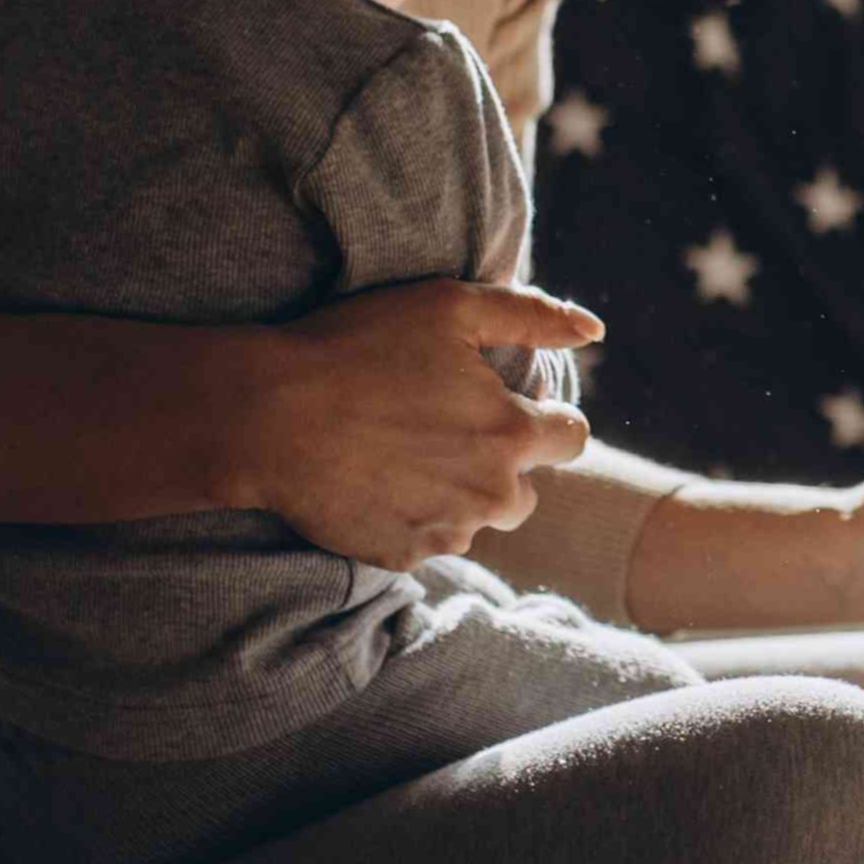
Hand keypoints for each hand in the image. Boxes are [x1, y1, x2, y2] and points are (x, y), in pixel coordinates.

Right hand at [250, 276, 601, 566]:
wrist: (268, 415)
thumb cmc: (358, 348)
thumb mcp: (448, 307)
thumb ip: (531, 315)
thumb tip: (595, 330)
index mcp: (512, 433)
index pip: (572, 439)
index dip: (544, 420)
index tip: (504, 404)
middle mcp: (492, 493)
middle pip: (526, 490)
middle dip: (500, 464)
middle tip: (441, 429)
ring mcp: (448, 531)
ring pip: (479, 519)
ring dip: (459, 494)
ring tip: (404, 453)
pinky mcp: (404, 557)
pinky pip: (430, 540)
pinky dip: (413, 516)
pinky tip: (376, 479)